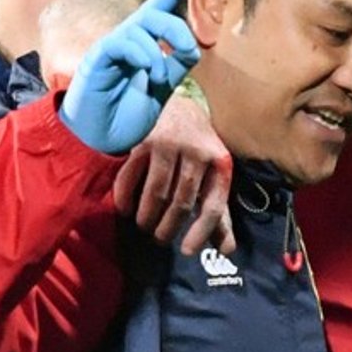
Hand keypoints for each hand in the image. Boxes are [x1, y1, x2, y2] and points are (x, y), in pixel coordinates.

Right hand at [59, 0, 199, 153]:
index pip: (156, 11)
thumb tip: (192, 48)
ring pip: (139, 27)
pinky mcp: (98, 59)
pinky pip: (121, 43)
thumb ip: (175, 67)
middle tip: (190, 49)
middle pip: (152, 15)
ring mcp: (111, 49)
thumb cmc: (127, 114)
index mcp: (143, 48)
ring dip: (159, 50)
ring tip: (161, 77)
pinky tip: (148, 72)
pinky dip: (142, 55)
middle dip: (175, 26)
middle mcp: (127, 43)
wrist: (102, 139)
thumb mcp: (161, 89)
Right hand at [113, 86, 234, 255]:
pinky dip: (126, 197)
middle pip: (182, 202)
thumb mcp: (213, 173)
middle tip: (160, 239)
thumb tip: (226, 250)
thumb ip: (218, 210)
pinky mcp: (144, 140)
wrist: (171, 100)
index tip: (187, 251)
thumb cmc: (195, 145)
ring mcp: (169, 145)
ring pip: (157, 193)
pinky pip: (131, 176)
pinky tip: (125, 210)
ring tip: (144, 226)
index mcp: (220, 162)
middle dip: (168, 227)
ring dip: (148, 216)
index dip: (201, 232)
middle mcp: (197, 153)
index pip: (213, 205)